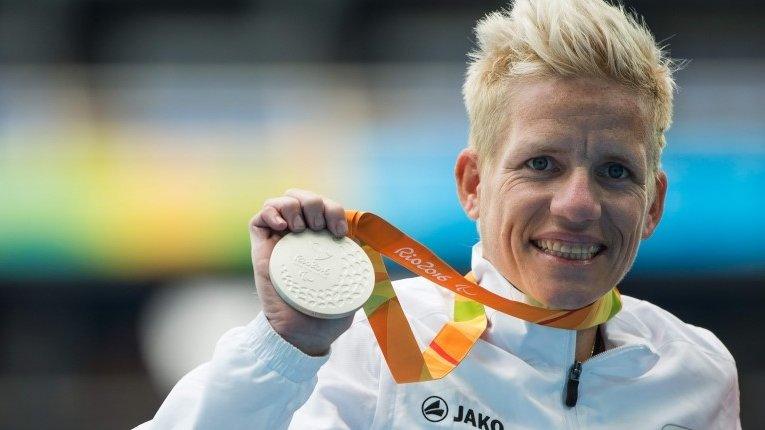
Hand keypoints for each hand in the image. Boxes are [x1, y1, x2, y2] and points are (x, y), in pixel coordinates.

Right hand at [248, 188, 351, 355]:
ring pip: (282, 201)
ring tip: (300, 230)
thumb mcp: (351, 288)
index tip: (339, 232)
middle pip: (303, 197)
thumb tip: (372, 250)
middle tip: (319, 228)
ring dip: (294, 206)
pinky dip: (271, 212)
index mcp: (322, 240)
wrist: (300, 334)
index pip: (326, 207)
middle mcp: (300, 236)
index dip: (334, 210)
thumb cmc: (326, 314)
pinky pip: (259, 217)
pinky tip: (283, 227)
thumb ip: (360, 270)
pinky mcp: (261, 247)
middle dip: (314, 203)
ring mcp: (279, 240)